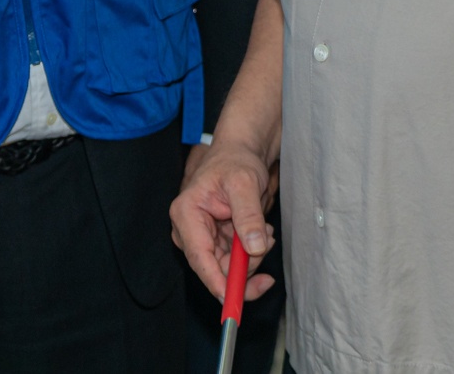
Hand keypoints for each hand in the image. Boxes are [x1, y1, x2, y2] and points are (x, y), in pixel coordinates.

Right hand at [171, 140, 276, 302]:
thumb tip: (254, 248)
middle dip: (244, 265)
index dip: (216, 281)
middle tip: (267, 242)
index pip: (199, 257)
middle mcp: (189, 231)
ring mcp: (203, 238)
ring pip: (228, 268)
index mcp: (186, 214)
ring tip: (265, 230)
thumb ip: (248, 216)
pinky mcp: (216, 242)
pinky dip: (251, 253)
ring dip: (252, 257)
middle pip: (214, 269)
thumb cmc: (236, 162)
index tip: (233, 299)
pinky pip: (234, 262)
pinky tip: (261, 233)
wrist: (240, 154)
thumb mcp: (245, 184)